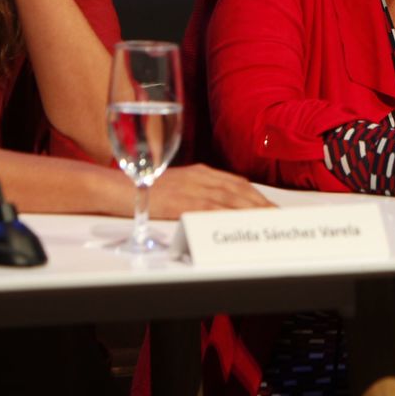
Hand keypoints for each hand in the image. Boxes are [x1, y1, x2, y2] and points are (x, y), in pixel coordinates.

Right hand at [147, 163, 273, 216]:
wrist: (115, 187)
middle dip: (261, 203)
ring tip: (270, 221)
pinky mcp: (182, 202)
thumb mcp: (174, 185)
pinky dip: (231, 215)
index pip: (236, 183)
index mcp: (199, 172)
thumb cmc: (142, 189)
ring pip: (231, 199)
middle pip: (239, 190)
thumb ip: (194, 191)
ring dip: (253, 210)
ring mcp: (192, 188)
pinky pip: (212, 209)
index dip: (256, 195)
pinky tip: (243, 223)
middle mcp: (200, 177)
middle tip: (278, 216)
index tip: (271, 205)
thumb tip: (213, 206)